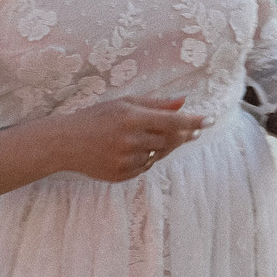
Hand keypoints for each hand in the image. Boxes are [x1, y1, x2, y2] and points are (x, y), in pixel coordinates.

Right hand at [56, 95, 206, 182]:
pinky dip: (148, 158)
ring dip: (165, 146)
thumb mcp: (126, 103)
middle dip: (186, 135)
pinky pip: (145, 167)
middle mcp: (131, 140)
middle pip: (171, 140)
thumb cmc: (97, 117)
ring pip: (159, 155)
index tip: (211, 120)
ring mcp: (126, 160)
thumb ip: (156, 104)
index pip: (173, 121)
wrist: (66, 143)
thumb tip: (184, 101)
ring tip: (155, 136)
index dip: (194, 121)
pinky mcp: (121, 175)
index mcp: (133, 118)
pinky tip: (137, 149)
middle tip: (195, 131)